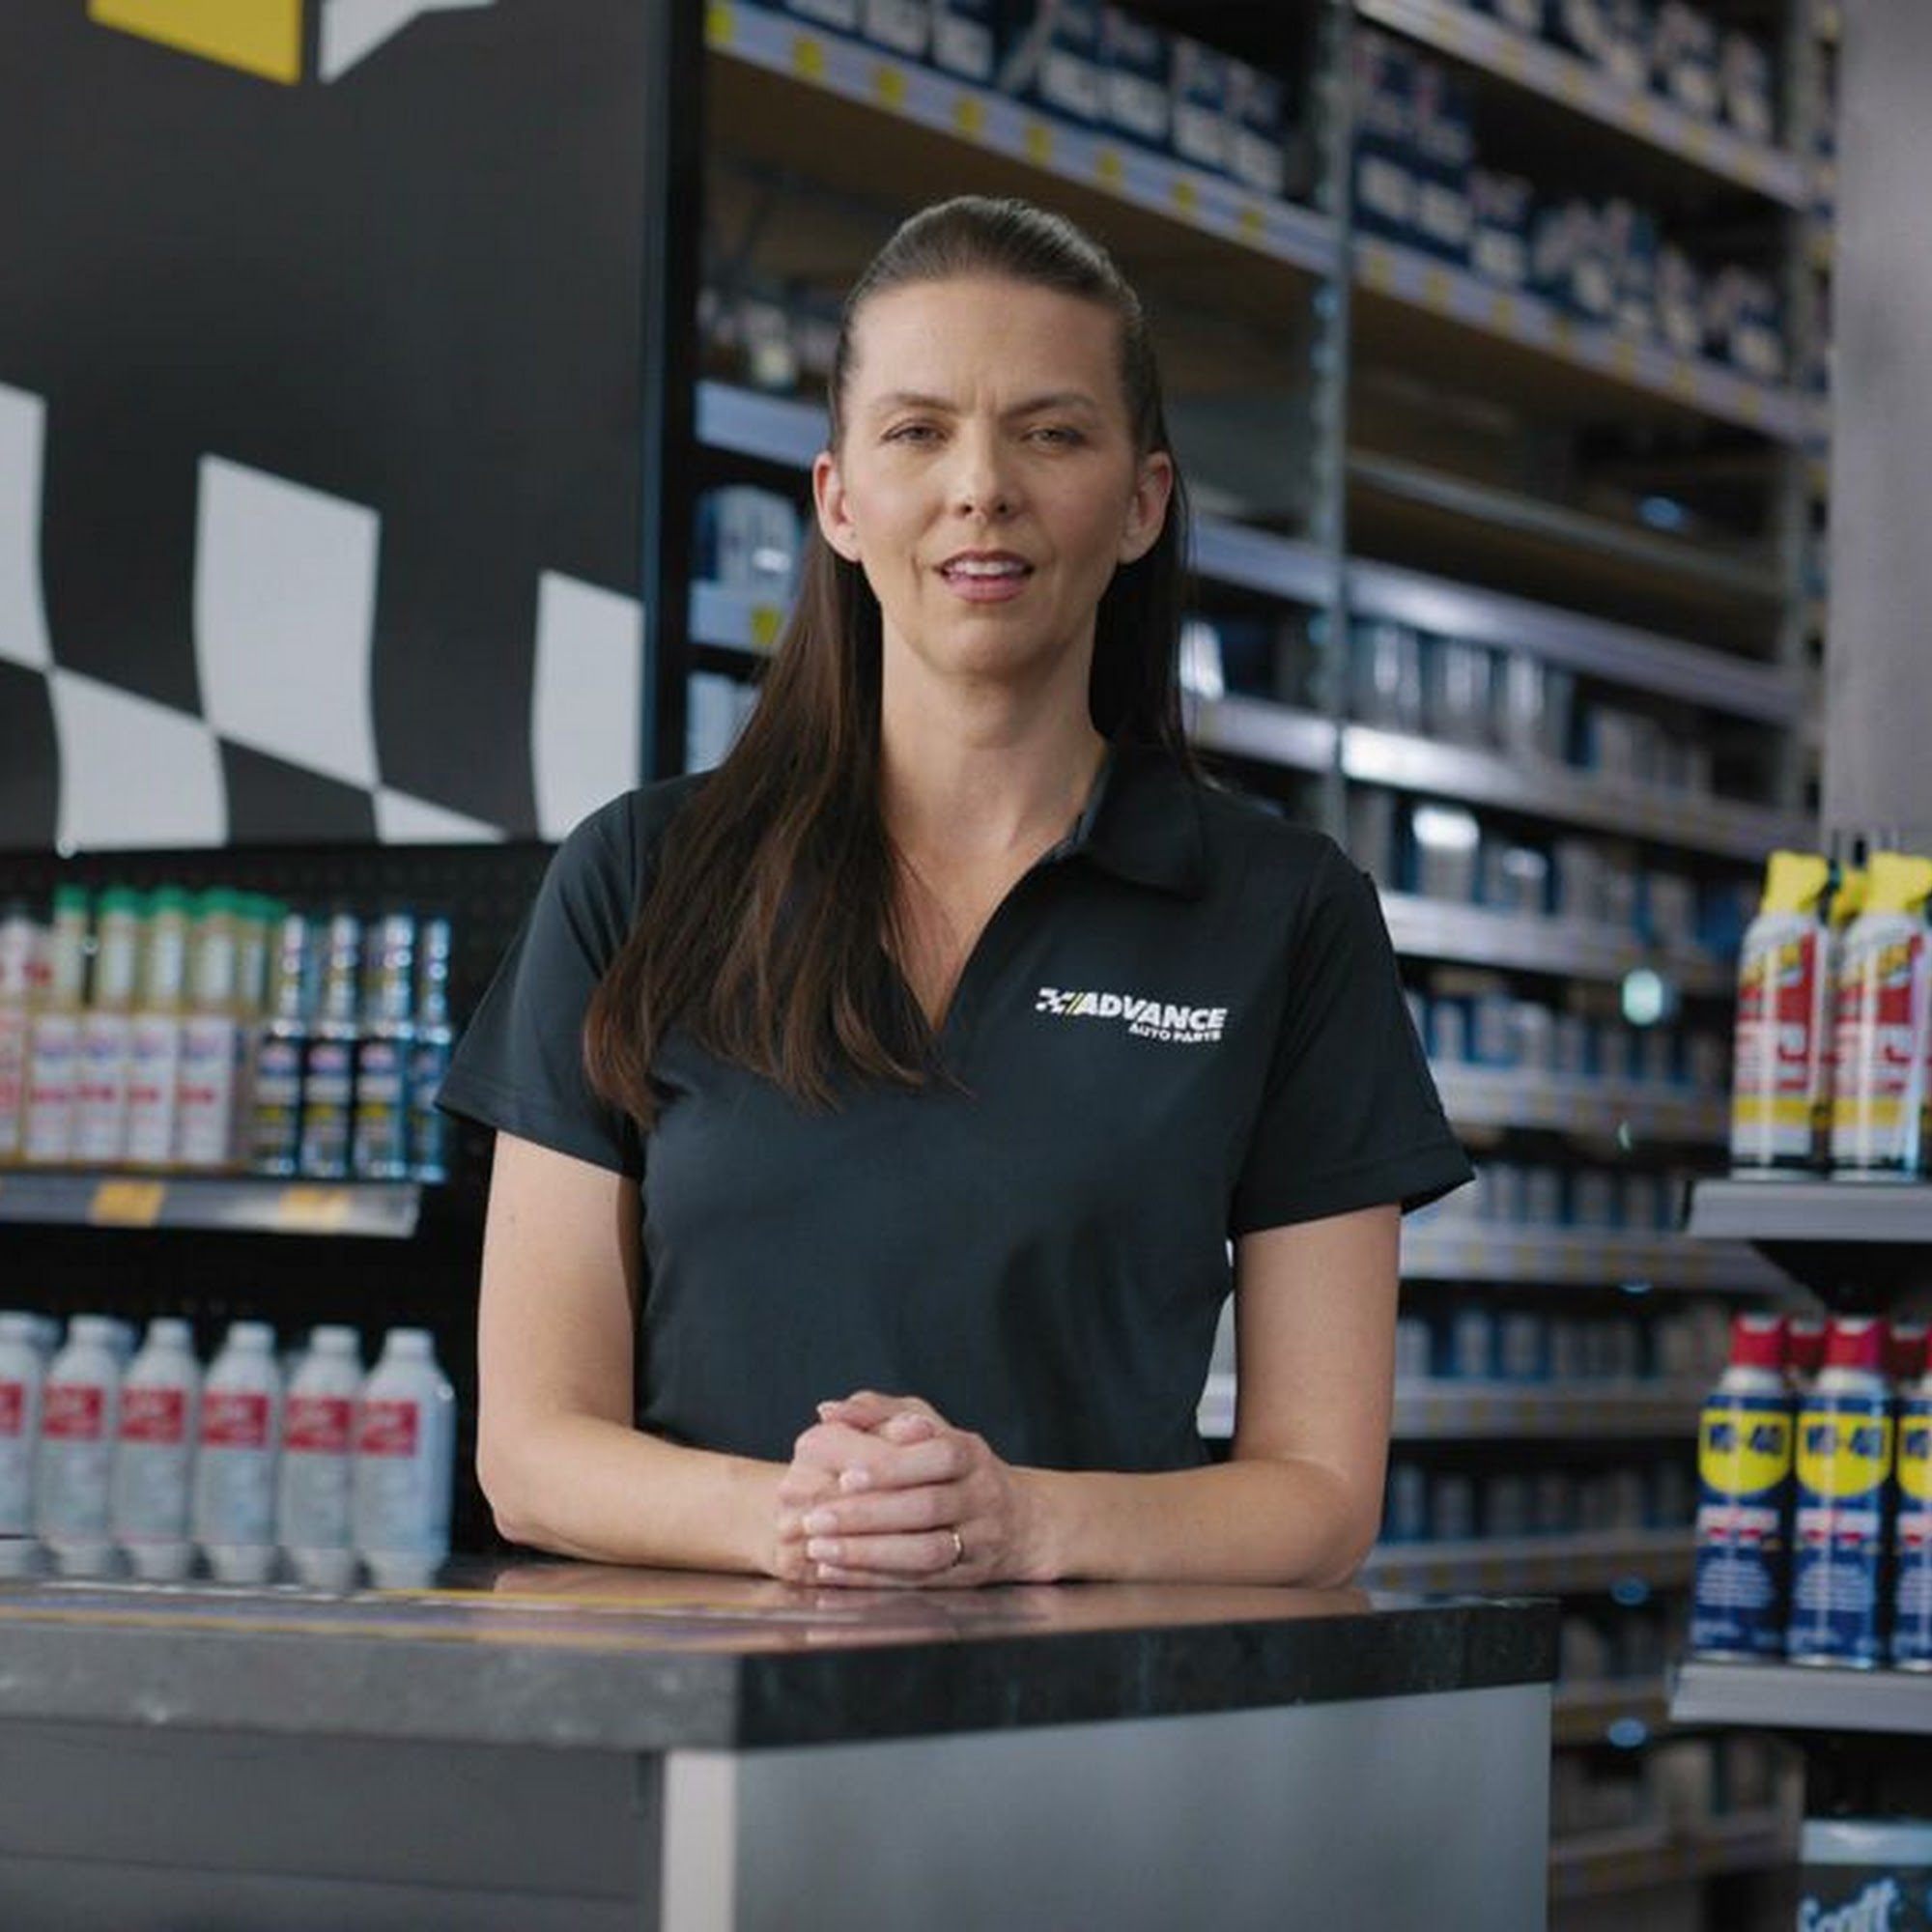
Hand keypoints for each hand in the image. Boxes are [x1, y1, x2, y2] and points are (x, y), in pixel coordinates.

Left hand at [774, 1391, 1046, 1588]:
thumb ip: (876, 1412)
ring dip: (869, 1554)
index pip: (937, 1456)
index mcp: (970, 1453)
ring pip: (925, 1552)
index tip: (845, 1476)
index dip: (893, 1467)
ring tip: (820, 1549)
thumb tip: (828, 1411)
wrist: (1018, 1520)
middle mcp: (980, 1495)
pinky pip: (920, 1583)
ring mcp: (978, 1540)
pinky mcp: (966, 1578)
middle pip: (927, 1507)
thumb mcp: (925, 1424)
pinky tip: (835, 1571)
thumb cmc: (952, 1462)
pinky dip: (875, 1579)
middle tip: (815, 1519)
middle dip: (867, 1515)